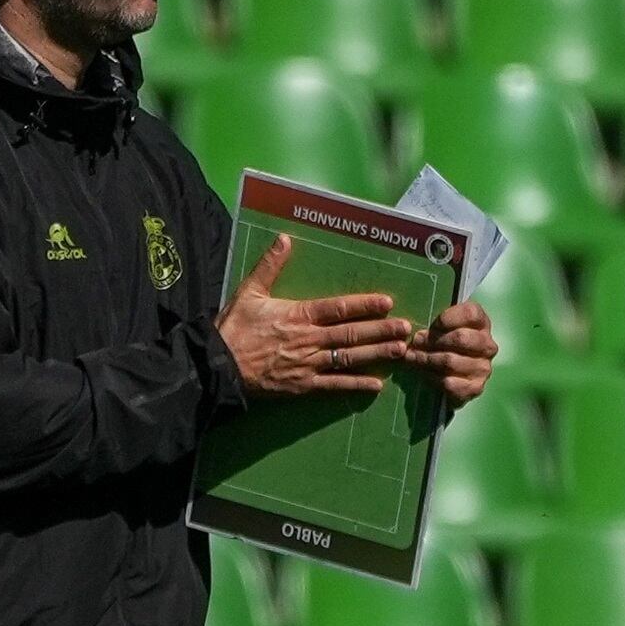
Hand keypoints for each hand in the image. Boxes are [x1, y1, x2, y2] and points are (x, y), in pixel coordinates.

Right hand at [214, 234, 413, 397]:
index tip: (386, 302)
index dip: (364, 305)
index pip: (337, 309)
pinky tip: (376, 384)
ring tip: (399, 350)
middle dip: (380, 330)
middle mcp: (308, 340)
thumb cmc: (233, 328)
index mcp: (297, 315)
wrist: (218, 367)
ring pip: (349, 359)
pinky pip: (334, 385)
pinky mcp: (303, 386)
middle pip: (351, 334)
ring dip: (376, 354)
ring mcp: (308, 365)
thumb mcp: (249, 292)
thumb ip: (269, 266)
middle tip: (406, 328)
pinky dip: (355, 385)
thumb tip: (284, 239)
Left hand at [405, 302, 496, 408]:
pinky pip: (449, 382)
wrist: (453, 373)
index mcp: (482, 324)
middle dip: (433, 340)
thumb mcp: (443, 325)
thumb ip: (435, 325)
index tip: (433, 326)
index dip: (447, 318)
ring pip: (451, 362)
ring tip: (412, 357)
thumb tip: (418, 337)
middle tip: (416, 342)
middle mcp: (488, 346)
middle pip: (460, 338)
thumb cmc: (444, 342)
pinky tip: (423, 373)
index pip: (470, 314)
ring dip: (427, 359)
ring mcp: (483, 368)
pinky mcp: (475, 387)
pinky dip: (432, 377)